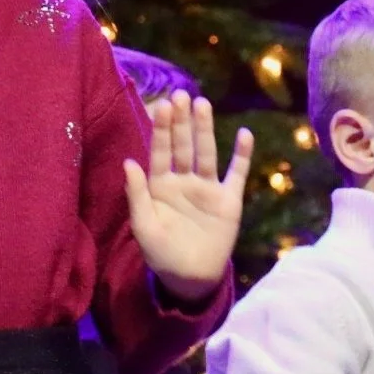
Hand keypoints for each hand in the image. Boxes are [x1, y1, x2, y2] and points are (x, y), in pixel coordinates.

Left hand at [124, 91, 252, 302]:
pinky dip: (241, 154)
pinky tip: (244, 134)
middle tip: (181, 94)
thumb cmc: (161, 254)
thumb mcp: (144, 227)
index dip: (161, 128)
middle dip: (181, 121)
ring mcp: (207, 188)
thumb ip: (137, 195)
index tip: (161, 104)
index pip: (159, 151)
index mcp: (160, 185)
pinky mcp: (229, 199)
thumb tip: (129, 162)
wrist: (191, 279)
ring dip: (205, 129)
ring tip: (203, 104)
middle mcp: (183, 180)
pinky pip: (236, 173)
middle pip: (183, 145)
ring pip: (206, 152)